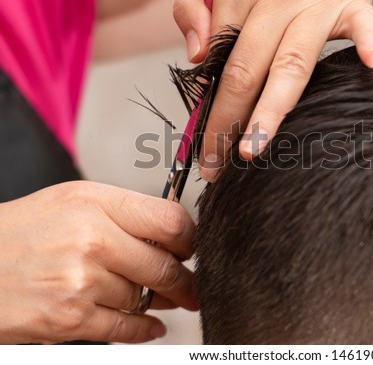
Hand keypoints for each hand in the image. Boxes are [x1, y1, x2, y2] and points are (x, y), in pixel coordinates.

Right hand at [0, 181, 197, 343]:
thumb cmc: (23, 231)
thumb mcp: (75, 200)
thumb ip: (125, 212)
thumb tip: (172, 235)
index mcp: (95, 203)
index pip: (170, 222)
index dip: (190, 239)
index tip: (191, 249)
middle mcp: (91, 240)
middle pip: (164, 266)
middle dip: (186, 280)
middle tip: (193, 286)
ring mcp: (81, 282)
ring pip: (146, 298)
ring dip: (161, 302)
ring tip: (166, 298)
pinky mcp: (70, 318)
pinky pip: (126, 328)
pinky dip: (145, 329)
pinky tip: (152, 324)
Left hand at [174, 0, 372, 180]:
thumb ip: (191, 6)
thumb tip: (196, 58)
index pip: (216, 57)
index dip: (207, 104)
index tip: (203, 142)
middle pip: (246, 69)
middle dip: (227, 122)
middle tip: (217, 164)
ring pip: (292, 63)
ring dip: (272, 110)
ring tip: (254, 148)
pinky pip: (365, 22)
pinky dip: (371, 41)